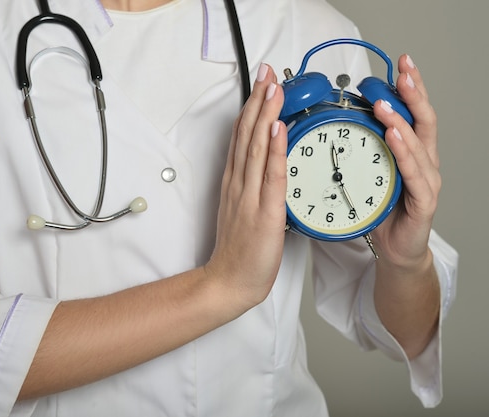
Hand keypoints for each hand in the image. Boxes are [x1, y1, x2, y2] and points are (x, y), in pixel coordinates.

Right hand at [205, 63, 286, 308]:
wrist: (230, 280)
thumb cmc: (239, 249)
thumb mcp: (242, 209)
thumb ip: (251, 186)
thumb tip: (266, 166)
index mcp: (235, 182)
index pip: (243, 137)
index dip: (252, 108)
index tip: (261, 84)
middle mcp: (239, 183)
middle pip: (248, 135)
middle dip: (258, 101)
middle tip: (267, 72)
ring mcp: (249, 196)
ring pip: (257, 148)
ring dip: (265, 115)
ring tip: (273, 88)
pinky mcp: (264, 211)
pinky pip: (271, 175)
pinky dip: (275, 149)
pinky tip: (278, 128)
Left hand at [371, 55, 439, 268]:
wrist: (394, 249)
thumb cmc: (381, 210)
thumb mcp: (368, 173)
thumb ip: (361, 150)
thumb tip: (335, 124)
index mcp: (410, 153)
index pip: (413, 113)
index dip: (409, 89)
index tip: (401, 65)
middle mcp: (423, 162)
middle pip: (424, 120)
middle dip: (414, 93)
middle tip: (403, 71)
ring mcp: (427, 181)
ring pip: (419, 144)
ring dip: (401, 121)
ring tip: (386, 103)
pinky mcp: (424, 202)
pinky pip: (416, 175)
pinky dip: (405, 154)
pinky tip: (395, 137)